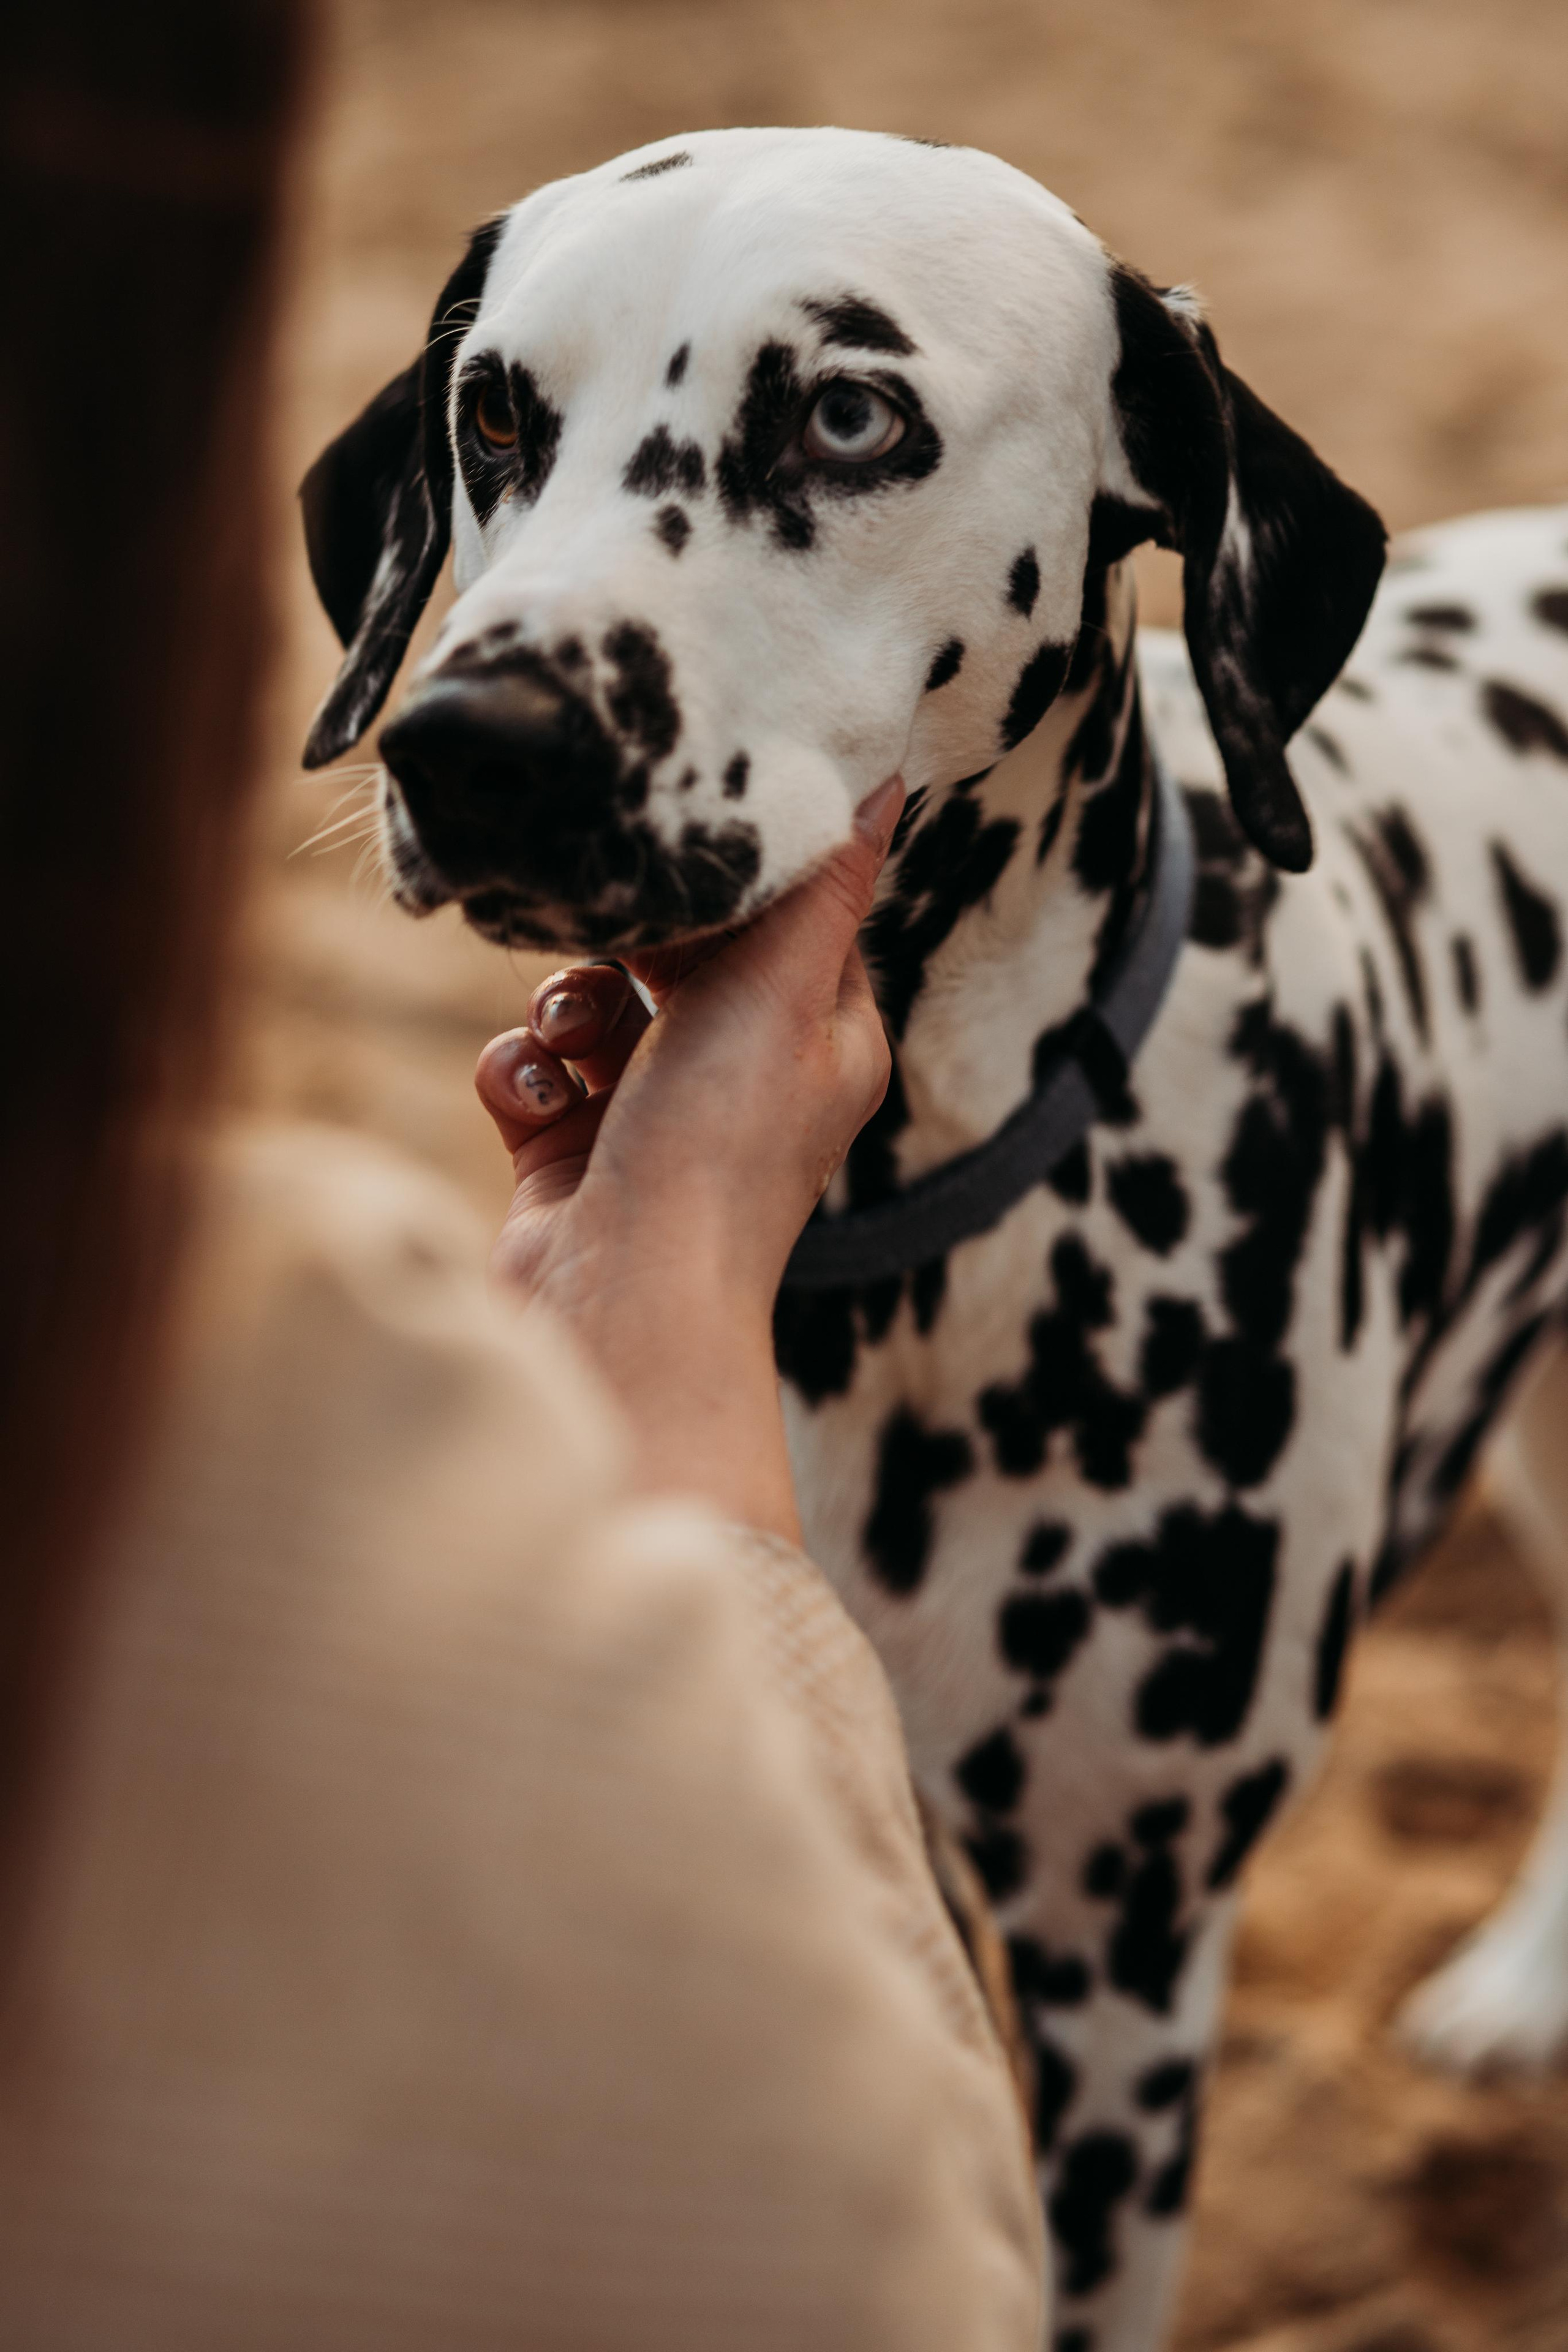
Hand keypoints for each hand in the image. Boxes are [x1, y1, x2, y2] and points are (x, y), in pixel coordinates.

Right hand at [474, 776, 903, 1539]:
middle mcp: (743, 1080)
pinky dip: (526, 1076)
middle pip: (676, 955)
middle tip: (619, 945)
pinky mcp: (569, 1152)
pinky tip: (542, 1106)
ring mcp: (651, 1119)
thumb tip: (885, 780)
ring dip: (567, 1009)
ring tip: (576, 1043)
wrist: (616, 1304)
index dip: (732, 885)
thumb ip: (823, 883)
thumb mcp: (782, 992)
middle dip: (629, 943)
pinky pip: (533, 1067)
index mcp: (820, 1042)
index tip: (687, 863)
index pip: (788, 920)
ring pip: (590, 1001)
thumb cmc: (718, 1155)